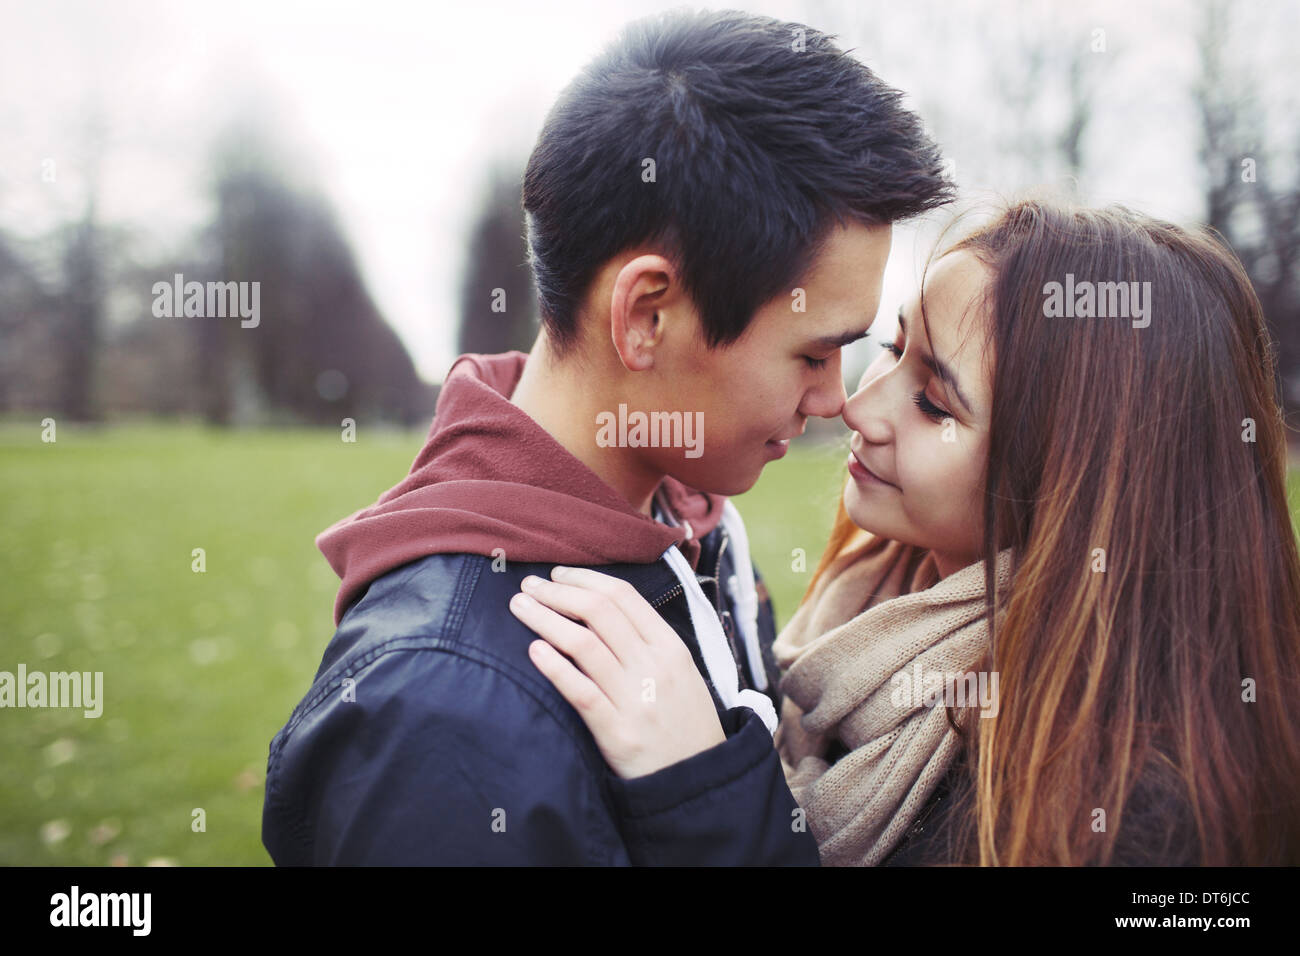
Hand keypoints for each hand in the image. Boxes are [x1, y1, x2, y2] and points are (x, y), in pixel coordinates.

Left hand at [508, 565, 725, 778]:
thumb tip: (600, 608)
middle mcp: (654, 667)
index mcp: (670, 647)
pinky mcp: (617, 733)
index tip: (558, 574)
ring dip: (545, 619)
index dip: (584, 579)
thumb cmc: (684, 721)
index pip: (623, 596)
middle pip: (598, 613)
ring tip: (519, 608)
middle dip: (557, 592)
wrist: (699, 779)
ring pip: (584, 644)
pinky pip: (581, 692)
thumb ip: (648, 641)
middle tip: (529, 586)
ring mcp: (636, 700)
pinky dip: (555, 668)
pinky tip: (533, 651)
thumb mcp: (681, 672)